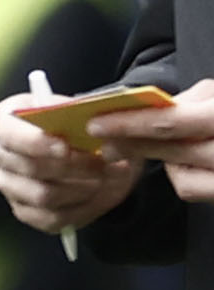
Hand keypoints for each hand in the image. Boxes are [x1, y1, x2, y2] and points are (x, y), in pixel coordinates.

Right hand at [0, 87, 144, 230]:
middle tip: (102, 164)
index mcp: (10, 117)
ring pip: (41, 195)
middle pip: (27, 166)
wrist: (105, 157)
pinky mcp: (23, 210)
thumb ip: (102, 122)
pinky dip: (82, 209)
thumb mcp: (101, 117)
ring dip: (82, 188)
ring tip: (106, 178)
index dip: (34, 142)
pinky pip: (50, 218)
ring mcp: (9, 183)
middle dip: (71, 168)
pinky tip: (98, 195)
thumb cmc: (93, 130)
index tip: (65, 148)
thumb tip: (101, 135)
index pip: (8, 132)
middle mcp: (0, 151)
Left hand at [53, 77, 213, 203]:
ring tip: (153, 146)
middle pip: (172, 149)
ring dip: (163, 160)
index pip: (171, 121)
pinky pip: (191, 189)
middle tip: (105, 141)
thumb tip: (150, 107)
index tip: (98, 124)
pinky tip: (183, 162)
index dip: (130, 123)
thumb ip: (193, 100)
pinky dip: (181, 176)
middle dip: (134, 144)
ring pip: (180, 175)